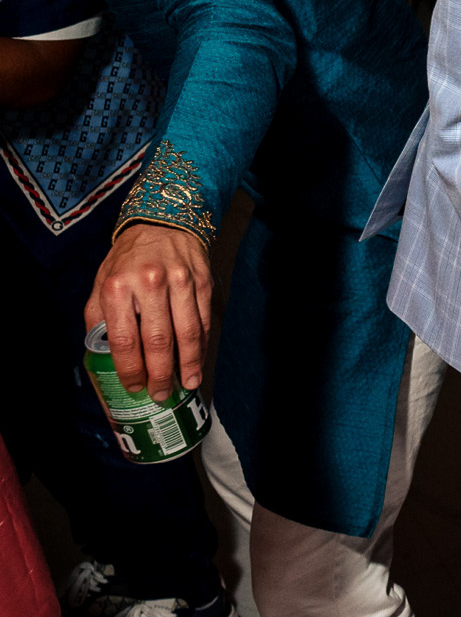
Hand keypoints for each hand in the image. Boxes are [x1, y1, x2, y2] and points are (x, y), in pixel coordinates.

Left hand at [85, 223, 211, 401]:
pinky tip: (198, 360)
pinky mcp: (203, 282)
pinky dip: (202, 344)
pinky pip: (204, 320)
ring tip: (187, 384)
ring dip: (188, 364)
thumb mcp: (102, 281)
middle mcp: (150, 283)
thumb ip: (100, 316)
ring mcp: (181, 282)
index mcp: (117, 286)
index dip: (131, 368)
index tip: (134, 386)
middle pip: (159, 340)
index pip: (125, 338)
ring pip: (188, 332)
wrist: (163, 222)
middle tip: (161, 394)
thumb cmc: (127, 258)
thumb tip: (103, 354)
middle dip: (161, 373)